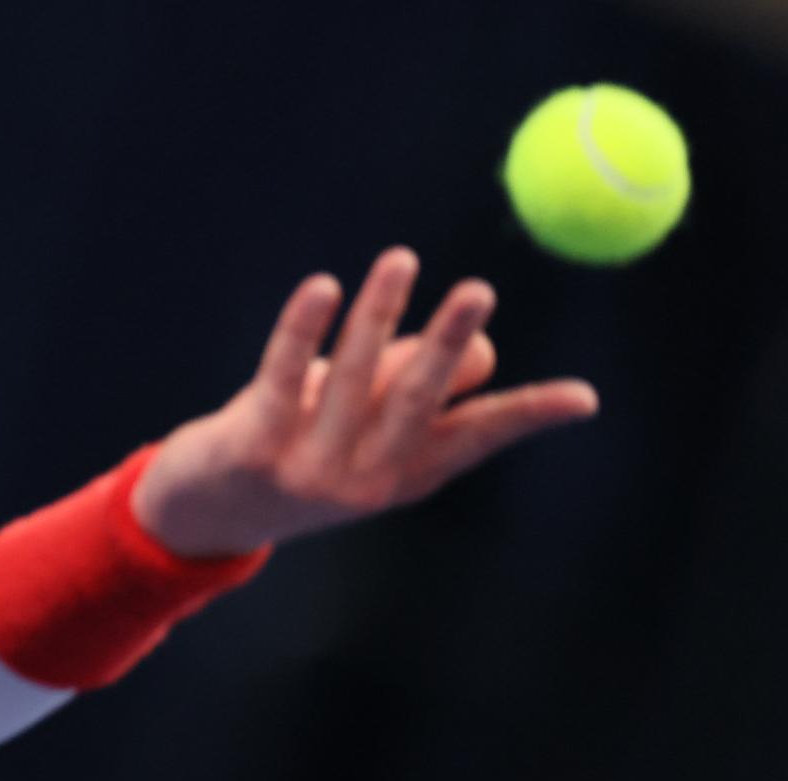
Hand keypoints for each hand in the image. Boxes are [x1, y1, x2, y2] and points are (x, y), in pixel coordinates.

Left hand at [130, 246, 598, 557]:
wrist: (205, 515)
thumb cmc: (299, 453)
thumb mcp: (362, 430)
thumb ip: (412, 388)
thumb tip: (477, 346)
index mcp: (403, 474)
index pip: (476, 438)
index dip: (527, 416)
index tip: (582, 398)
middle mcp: (362, 478)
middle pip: (416, 404)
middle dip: (445, 346)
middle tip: (478, 291)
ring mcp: (307, 467)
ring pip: (351, 377)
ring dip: (376, 313)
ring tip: (399, 259)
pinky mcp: (253, 446)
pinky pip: (284, 375)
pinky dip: (305, 327)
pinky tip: (323, 287)